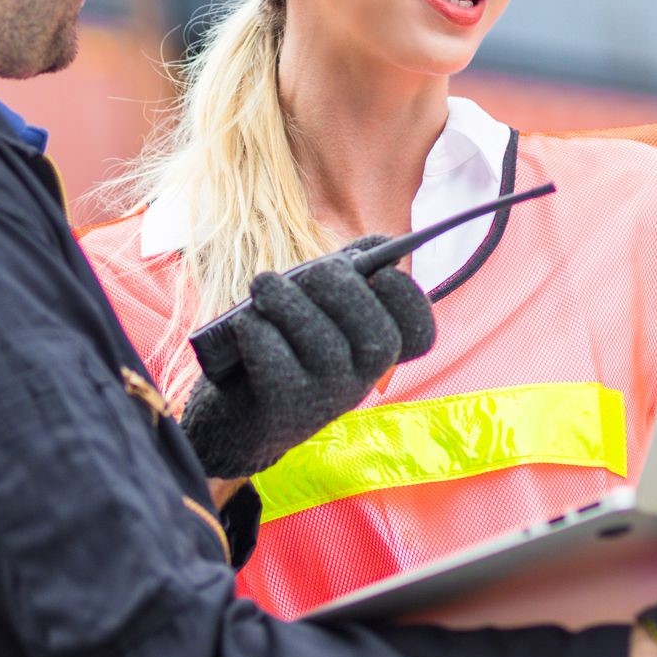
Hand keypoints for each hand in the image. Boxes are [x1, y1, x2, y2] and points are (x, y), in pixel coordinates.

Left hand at [180, 239, 436, 478]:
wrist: (237, 407)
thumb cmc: (284, 335)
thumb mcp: (322, 300)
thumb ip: (353, 268)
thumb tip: (380, 245)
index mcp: (376, 349)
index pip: (419, 334)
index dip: (409, 300)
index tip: (382, 274)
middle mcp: (360, 379)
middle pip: (378, 339)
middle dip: (344, 291)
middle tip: (314, 271)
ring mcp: (325, 399)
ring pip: (324, 346)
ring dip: (290, 303)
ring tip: (265, 284)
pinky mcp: (284, 410)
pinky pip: (277, 364)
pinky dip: (258, 332)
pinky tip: (247, 322)